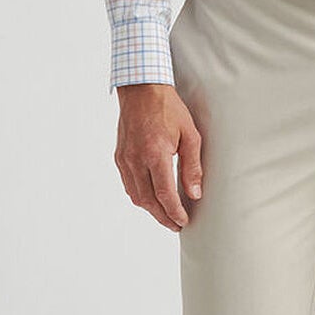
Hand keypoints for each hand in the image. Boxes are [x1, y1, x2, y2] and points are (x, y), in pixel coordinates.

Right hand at [114, 82, 203, 229]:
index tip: (183, 220)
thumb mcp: (190, 135)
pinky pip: (128, 184)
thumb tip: (194, 193)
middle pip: (148, 200)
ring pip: (136, 195)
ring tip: (166, 214)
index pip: (164, 194)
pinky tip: (151, 198)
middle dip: (163, 216)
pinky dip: (140, 196)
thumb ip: (192, 166)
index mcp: (155, 153)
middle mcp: (136, 159)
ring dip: (151, 209)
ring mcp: (125, 159)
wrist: (141, 90)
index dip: (174, 212)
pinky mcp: (119, 156)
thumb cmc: (168, 109)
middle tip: (176, 224)